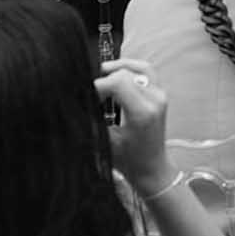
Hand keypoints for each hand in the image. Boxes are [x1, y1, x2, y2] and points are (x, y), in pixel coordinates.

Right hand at [97, 58, 176, 198]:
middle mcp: (155, 99)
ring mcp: (161, 95)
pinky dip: (131, 69)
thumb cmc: (128, 161)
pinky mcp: (161, 94)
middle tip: (90, 92)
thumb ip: (92, 121)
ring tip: (101, 73)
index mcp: (142, 112)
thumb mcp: (104, 142)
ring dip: (120, 68)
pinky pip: (148, 72)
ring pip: (141, 67)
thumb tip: (73, 104)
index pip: (118, 82)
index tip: (83, 97)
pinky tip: (115, 74)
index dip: (97, 86)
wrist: (152, 168)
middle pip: (127, 73)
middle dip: (105, 79)